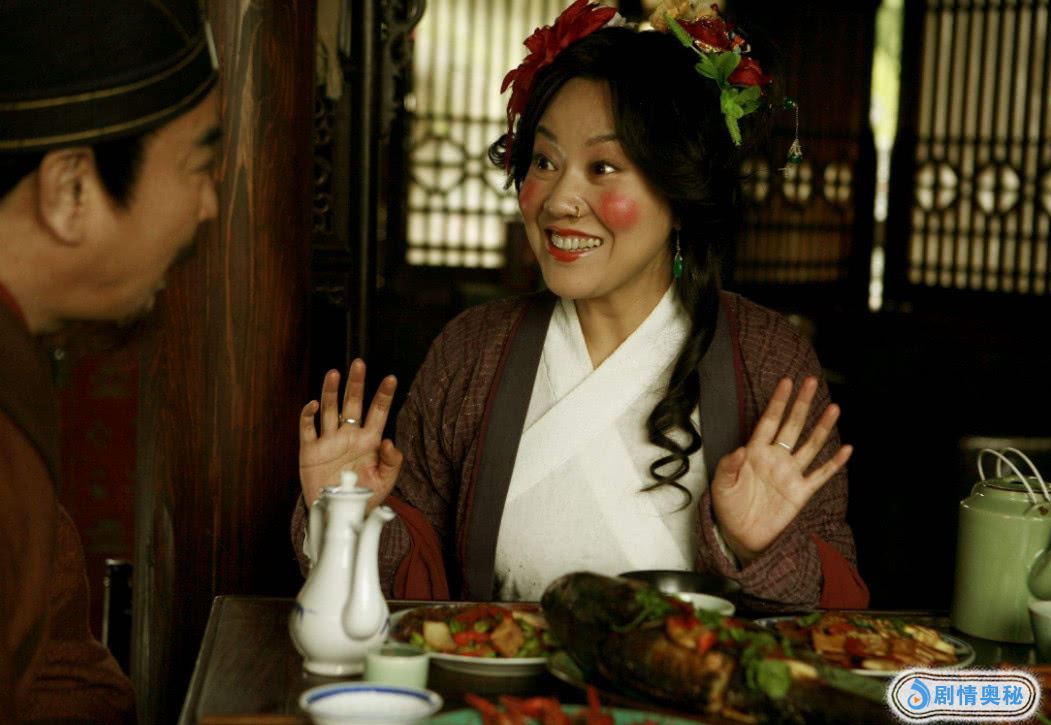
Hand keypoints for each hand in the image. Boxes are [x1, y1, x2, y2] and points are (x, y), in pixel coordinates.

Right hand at [298, 358, 402, 511]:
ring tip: (334, 373)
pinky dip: (309, 415)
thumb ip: (392, 462)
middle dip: (356, 384)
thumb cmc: (364, 498)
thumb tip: (389, 440)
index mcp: (369, 441)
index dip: (384, 395)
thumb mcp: (385, 482)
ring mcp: (329, 441)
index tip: (392, 379)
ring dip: (331, 392)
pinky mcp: (310, 451)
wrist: (338, 515)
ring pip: (330, 410)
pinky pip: (308, 428)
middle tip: (359, 363)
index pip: (378, 412)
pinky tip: (314, 404)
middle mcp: (349, 435)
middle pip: (353, 403)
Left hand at [710, 376, 851, 565]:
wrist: (740, 535)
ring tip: (834, 408)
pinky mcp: (801, 492)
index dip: (778, 402)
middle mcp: (775, 458)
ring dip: (822, 427)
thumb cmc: (728, 507)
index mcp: (755, 452)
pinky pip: (821, 475)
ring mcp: (790, 474)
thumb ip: (728, 467)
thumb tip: (739, 450)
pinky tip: (846, 449)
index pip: (769, 421)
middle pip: (792, 426)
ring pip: (810, 445)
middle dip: (801, 404)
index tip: (786, 382)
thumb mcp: (720, 486)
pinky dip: (834, 463)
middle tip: (811, 382)